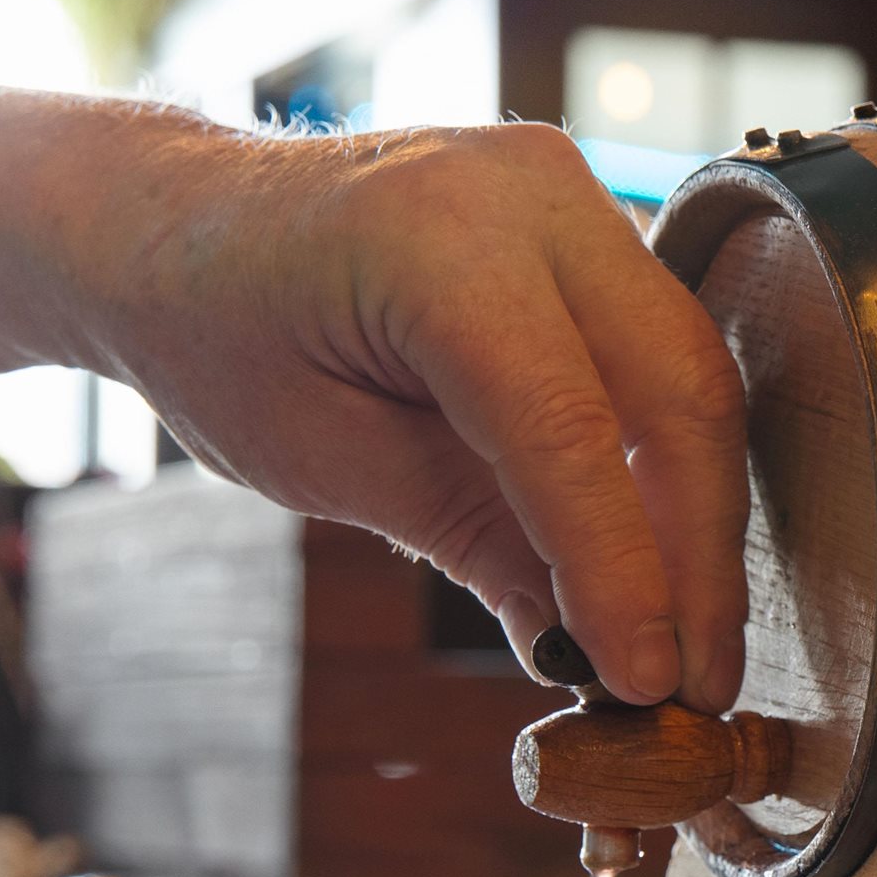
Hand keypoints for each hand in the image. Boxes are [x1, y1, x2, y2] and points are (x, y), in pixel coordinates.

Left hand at [85, 119, 750, 708]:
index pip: (569, 430)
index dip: (623, 571)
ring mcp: (574, 195)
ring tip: (691, 642)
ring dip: (703, 521)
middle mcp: (530, 194)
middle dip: (700, 557)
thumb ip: (473, 542)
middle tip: (702, 681)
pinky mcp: (595, 226)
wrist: (173, 218)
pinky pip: (667, 358)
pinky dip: (673, 465)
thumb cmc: (213, 327)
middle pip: (678, 394)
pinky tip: (665, 562)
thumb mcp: (325, 459)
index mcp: (435, 240)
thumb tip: (587, 649)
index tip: (651, 682)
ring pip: (696, 377)